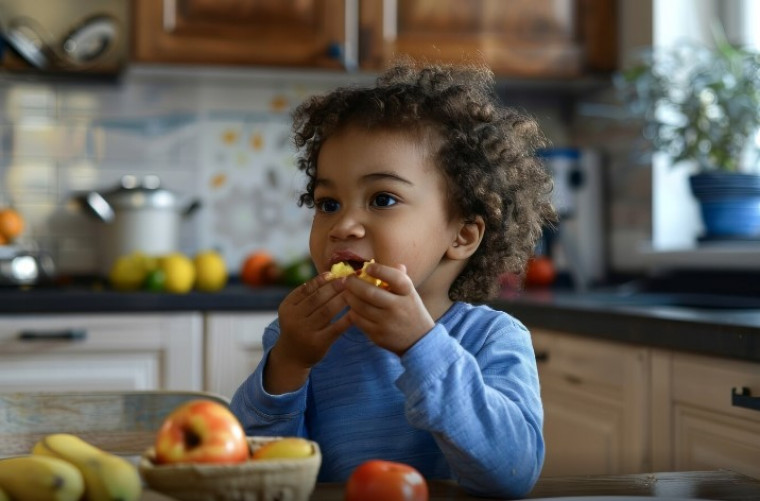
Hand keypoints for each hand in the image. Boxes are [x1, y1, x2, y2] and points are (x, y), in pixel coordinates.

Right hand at [265, 272, 350, 393]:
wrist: (292, 356)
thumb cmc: (298, 327)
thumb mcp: (294, 310)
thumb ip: (307, 295)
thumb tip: (330, 274)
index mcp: (287, 307)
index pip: (306, 289)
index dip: (321, 280)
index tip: (334, 274)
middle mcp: (293, 319)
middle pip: (317, 298)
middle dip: (334, 287)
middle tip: (348, 280)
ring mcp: (305, 332)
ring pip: (327, 311)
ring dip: (341, 299)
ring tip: (353, 292)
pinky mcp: (318, 343)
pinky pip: (335, 328)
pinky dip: (346, 319)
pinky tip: (355, 312)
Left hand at [337, 263, 434, 355]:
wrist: (419, 340)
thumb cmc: (411, 311)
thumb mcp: (410, 293)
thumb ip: (398, 278)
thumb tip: (384, 263)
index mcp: (408, 293)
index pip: (395, 278)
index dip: (379, 270)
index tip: (368, 267)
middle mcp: (398, 307)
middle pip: (370, 293)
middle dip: (354, 284)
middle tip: (347, 279)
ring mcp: (387, 323)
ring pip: (360, 307)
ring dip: (350, 297)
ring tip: (346, 292)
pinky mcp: (378, 335)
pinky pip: (359, 321)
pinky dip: (353, 312)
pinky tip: (353, 307)